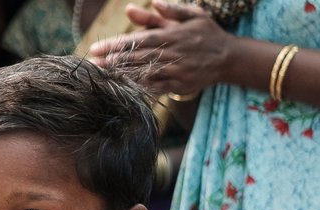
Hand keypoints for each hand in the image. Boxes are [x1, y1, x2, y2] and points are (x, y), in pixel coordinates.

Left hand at [86, 0, 230, 95]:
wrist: (228, 57)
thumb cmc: (205, 33)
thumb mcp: (190, 15)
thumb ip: (164, 11)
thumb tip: (133, 8)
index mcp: (172, 35)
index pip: (138, 40)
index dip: (115, 45)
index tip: (96, 48)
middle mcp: (171, 54)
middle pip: (136, 58)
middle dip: (111, 62)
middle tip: (90, 65)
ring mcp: (174, 72)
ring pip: (142, 74)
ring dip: (119, 76)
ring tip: (99, 78)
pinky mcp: (177, 86)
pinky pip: (154, 89)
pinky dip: (137, 90)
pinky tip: (120, 91)